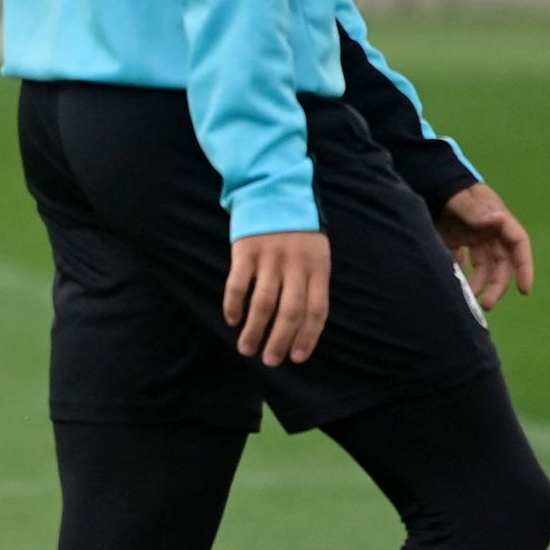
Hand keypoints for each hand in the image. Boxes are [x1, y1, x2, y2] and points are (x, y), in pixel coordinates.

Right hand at [222, 230, 329, 365]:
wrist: (273, 189)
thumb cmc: (297, 230)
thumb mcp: (315, 252)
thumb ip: (312, 282)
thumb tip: (303, 323)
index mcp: (318, 267)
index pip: (316, 310)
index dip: (308, 337)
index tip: (297, 358)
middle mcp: (296, 264)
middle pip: (290, 311)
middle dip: (280, 340)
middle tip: (270, 360)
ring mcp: (270, 257)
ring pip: (263, 302)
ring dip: (254, 329)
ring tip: (246, 349)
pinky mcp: (246, 250)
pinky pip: (239, 284)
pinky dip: (234, 305)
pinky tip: (232, 319)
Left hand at [432, 181, 533, 310]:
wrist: (426, 181)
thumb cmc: (448, 188)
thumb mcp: (461, 198)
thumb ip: (475, 210)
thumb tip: (497, 219)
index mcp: (497, 219)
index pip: (518, 244)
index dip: (524, 267)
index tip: (524, 289)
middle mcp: (489, 231)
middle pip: (501, 263)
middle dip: (498, 285)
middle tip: (487, 304)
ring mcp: (473, 237)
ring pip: (483, 267)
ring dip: (479, 284)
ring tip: (468, 298)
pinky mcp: (455, 241)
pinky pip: (462, 263)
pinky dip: (460, 274)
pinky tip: (453, 284)